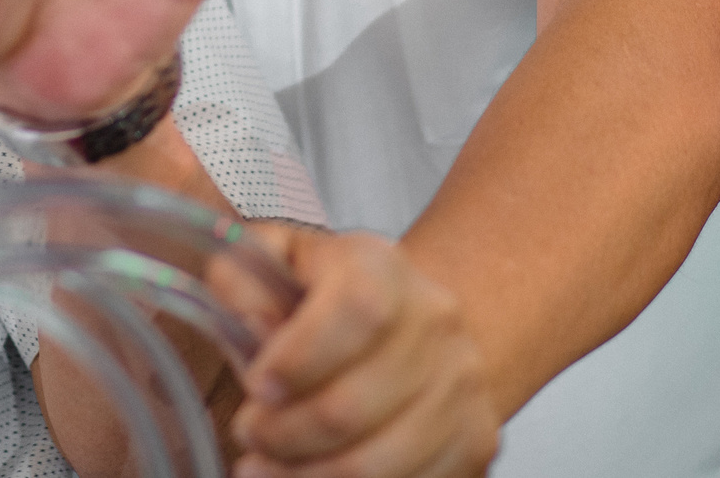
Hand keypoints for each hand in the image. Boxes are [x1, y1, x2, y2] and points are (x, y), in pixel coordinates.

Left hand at [225, 228, 500, 477]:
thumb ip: (244, 278)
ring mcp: (461, 388)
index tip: (256, 384)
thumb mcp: (279, 263)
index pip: (358, 310)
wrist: (414, 325)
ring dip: (306, 476)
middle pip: (354, 404)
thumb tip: (246, 318)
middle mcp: (435, 324)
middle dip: (284, 432)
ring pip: (378, 462)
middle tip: (249, 433)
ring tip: (264, 467)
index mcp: (384, 269)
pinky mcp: (474, 442)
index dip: (300, 357)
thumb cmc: (332, 298)